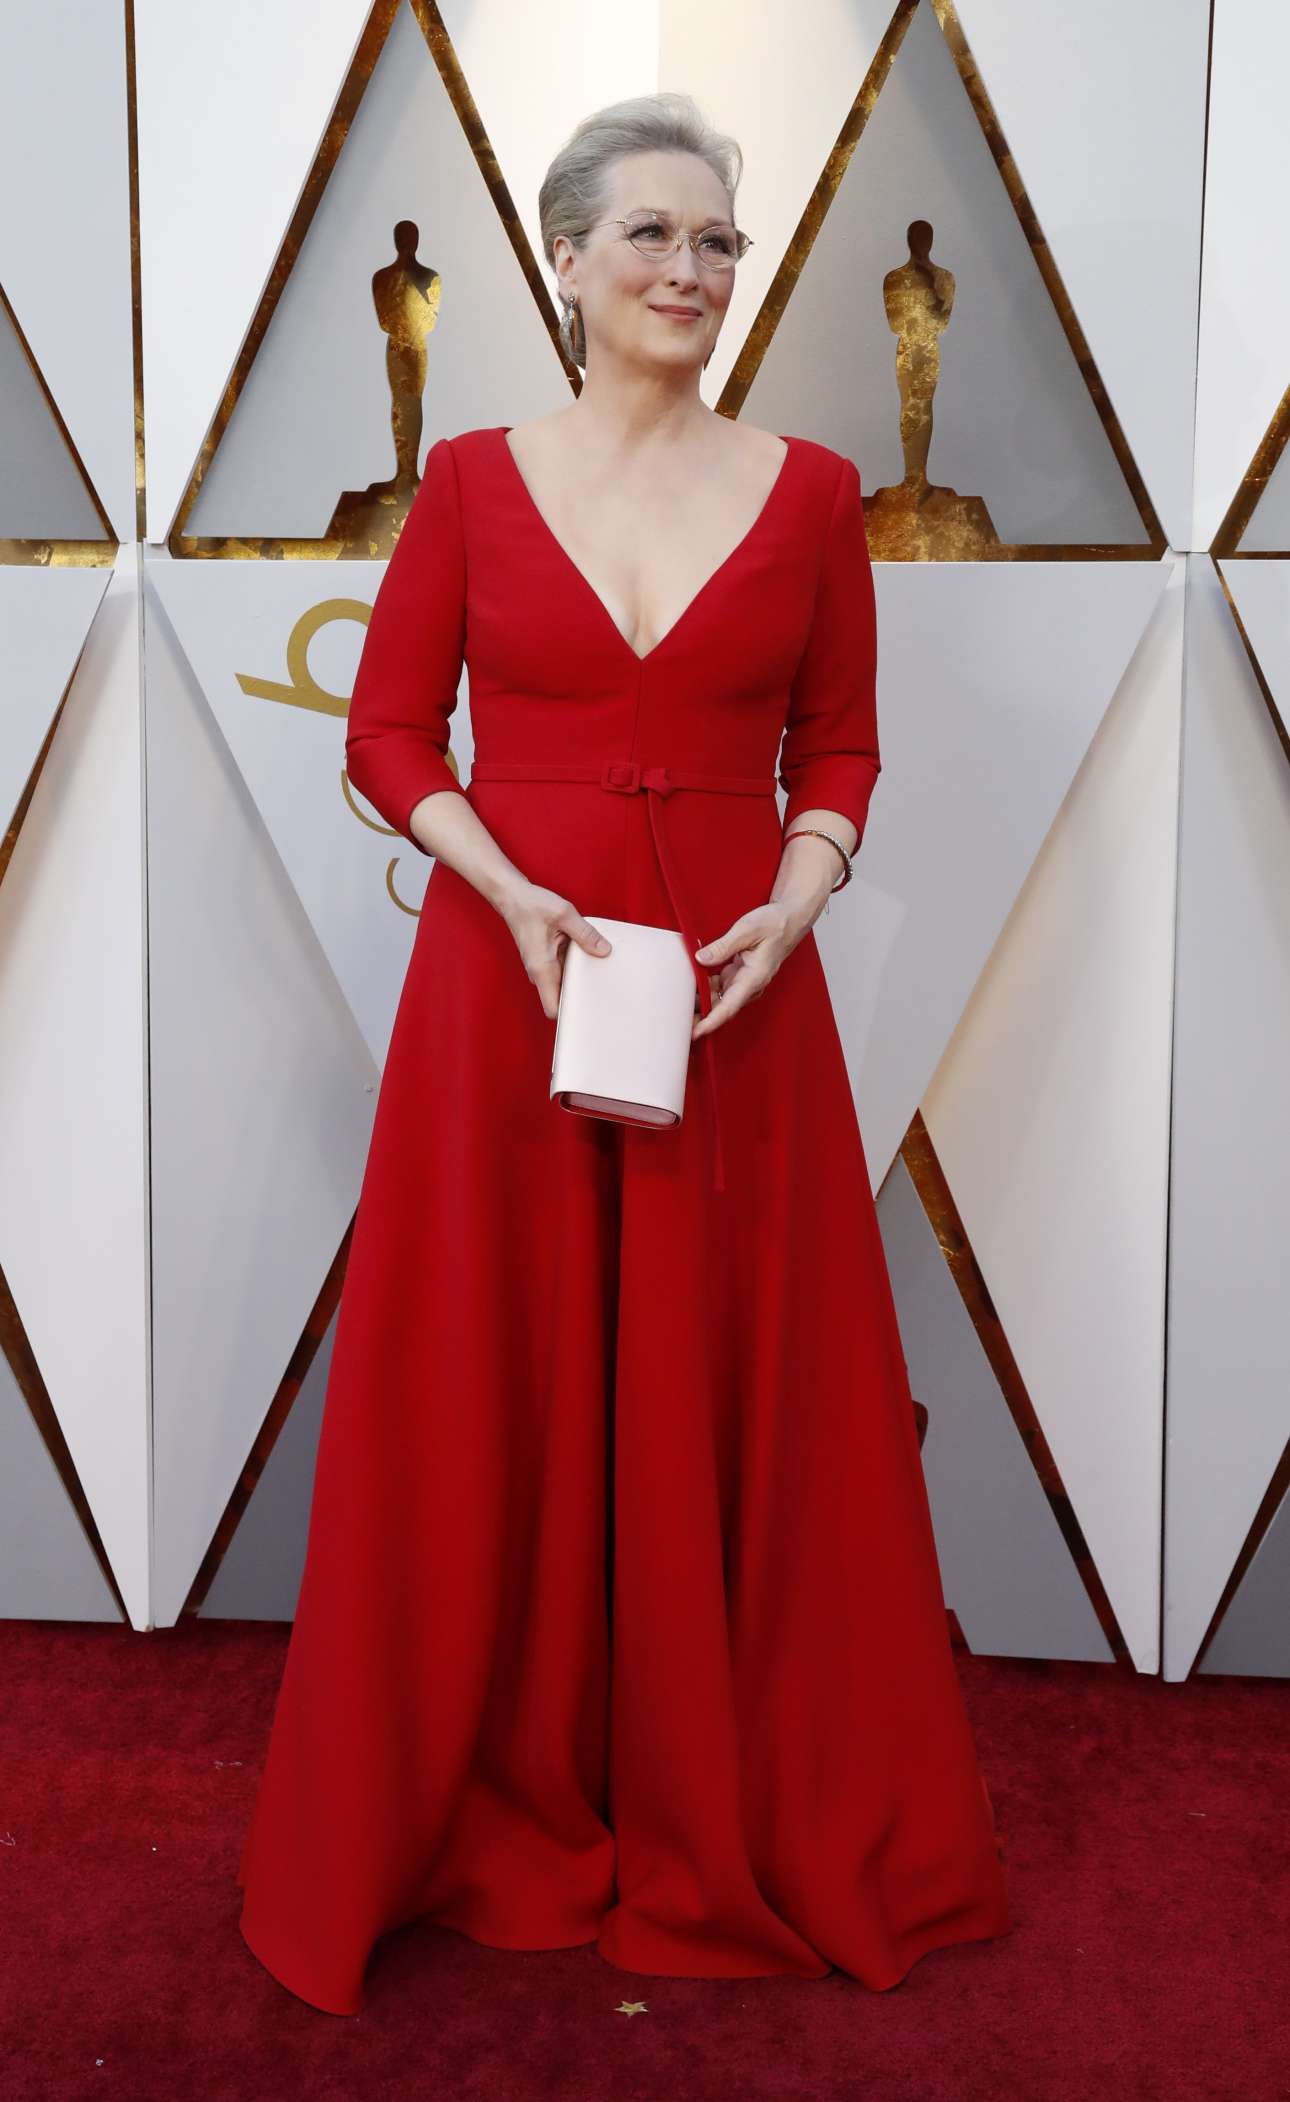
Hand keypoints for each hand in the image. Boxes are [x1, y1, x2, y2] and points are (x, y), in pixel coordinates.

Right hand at [497, 878, 610, 1019]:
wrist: (512, 896)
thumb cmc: (531, 905)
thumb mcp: (564, 915)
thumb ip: (585, 934)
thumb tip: (604, 950)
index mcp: (542, 968)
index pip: (552, 1009)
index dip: (568, 1015)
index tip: (587, 1014)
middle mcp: (539, 972)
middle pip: (561, 999)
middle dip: (579, 998)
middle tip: (602, 992)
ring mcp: (542, 967)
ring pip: (563, 984)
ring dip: (578, 980)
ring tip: (598, 972)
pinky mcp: (545, 959)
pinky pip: (562, 970)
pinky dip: (574, 967)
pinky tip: (586, 955)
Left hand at [691, 902, 801, 1038]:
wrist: (790, 920)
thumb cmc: (775, 924)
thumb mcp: (747, 929)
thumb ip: (722, 946)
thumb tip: (701, 959)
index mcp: (755, 977)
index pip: (730, 1006)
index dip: (711, 1021)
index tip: (696, 1032)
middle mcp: (750, 984)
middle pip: (722, 1008)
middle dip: (701, 1016)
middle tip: (677, 1020)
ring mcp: (745, 981)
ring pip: (719, 998)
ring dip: (701, 1002)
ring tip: (679, 1003)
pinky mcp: (740, 975)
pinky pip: (720, 987)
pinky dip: (706, 987)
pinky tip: (691, 984)